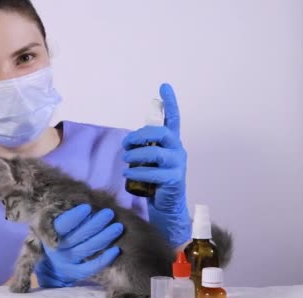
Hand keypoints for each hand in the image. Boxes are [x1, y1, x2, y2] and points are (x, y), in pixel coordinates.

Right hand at [34, 203, 122, 287]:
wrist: (51, 268)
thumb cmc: (58, 238)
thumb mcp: (56, 227)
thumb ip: (68, 217)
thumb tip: (89, 202)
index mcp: (52, 234)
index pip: (62, 225)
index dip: (74, 217)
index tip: (87, 207)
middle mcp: (58, 249)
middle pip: (78, 236)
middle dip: (95, 224)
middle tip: (109, 213)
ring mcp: (68, 262)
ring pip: (87, 249)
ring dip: (104, 237)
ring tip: (118, 227)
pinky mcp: (77, 272)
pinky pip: (92, 267)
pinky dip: (105, 259)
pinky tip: (116, 250)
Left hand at [121, 83, 190, 246]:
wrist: (166, 206)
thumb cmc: (154, 180)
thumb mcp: (149, 160)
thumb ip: (145, 148)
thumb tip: (129, 140)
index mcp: (172, 143)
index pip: (174, 118)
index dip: (170, 102)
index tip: (164, 86)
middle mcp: (178, 150)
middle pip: (162, 133)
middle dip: (140, 136)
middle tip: (125, 144)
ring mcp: (178, 165)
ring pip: (155, 153)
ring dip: (135, 155)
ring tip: (125, 160)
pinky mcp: (174, 180)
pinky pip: (153, 172)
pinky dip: (137, 172)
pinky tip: (128, 173)